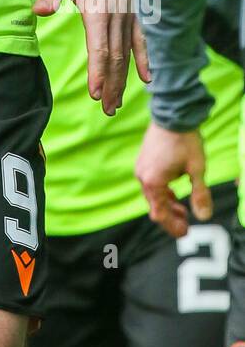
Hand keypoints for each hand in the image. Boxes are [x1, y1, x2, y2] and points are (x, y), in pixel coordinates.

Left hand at [34, 0, 149, 115]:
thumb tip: (38, 11)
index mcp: (98, 10)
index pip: (99, 49)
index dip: (98, 73)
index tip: (97, 94)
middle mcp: (116, 17)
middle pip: (115, 58)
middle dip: (111, 85)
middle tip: (107, 110)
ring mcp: (126, 15)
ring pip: (126, 54)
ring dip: (123, 79)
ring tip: (117, 103)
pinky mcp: (131, 13)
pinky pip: (139, 40)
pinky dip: (144, 59)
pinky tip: (148, 78)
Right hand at [135, 122, 210, 238]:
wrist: (173, 114)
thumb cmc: (185, 141)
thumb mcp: (197, 169)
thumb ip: (200, 194)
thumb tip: (204, 216)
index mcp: (153, 182)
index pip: (160, 214)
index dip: (172, 226)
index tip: (185, 232)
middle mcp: (143, 176)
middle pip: (155, 206)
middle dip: (171, 216)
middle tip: (186, 225)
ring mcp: (141, 168)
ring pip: (153, 195)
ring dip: (167, 204)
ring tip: (183, 210)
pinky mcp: (144, 161)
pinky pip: (151, 184)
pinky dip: (162, 192)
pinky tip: (173, 192)